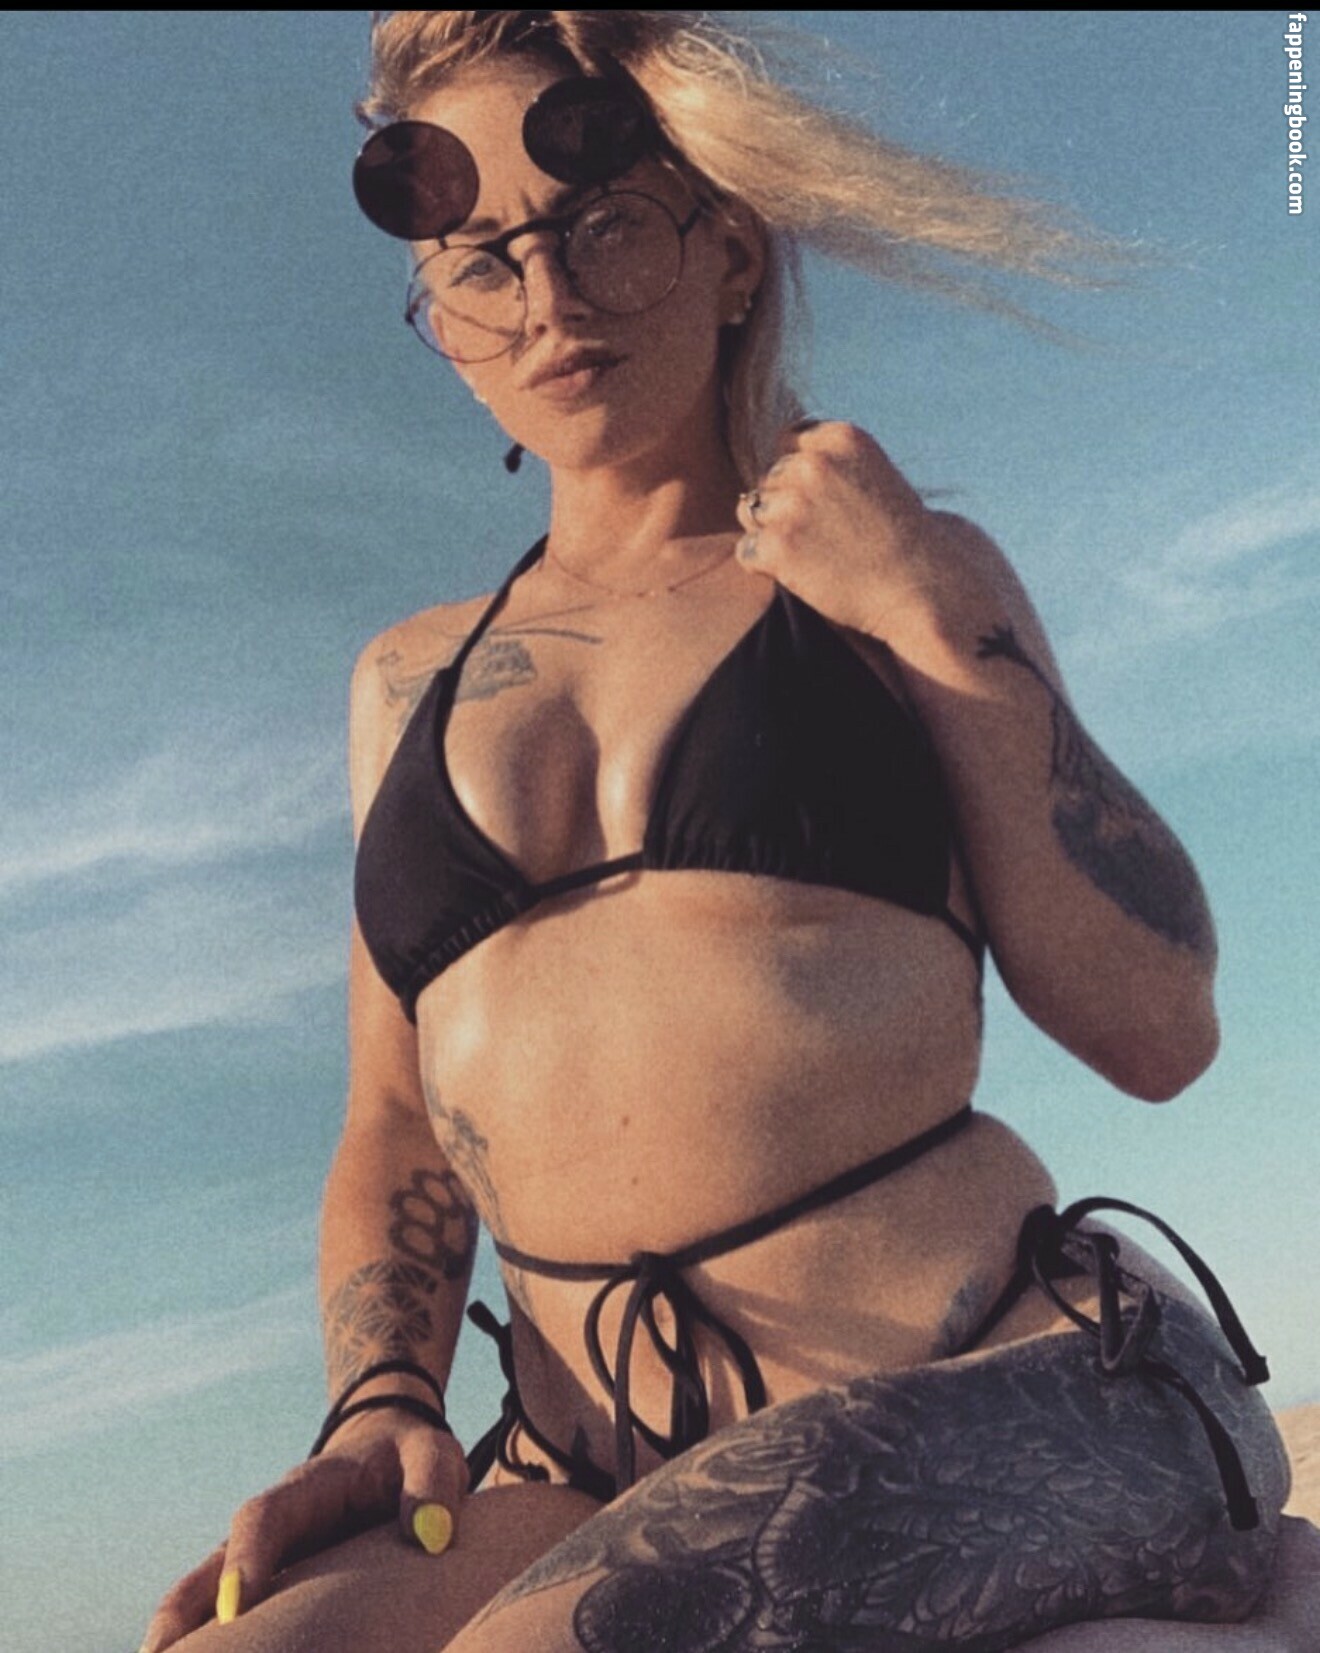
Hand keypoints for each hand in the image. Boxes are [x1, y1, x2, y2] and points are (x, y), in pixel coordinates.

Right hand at [139, 1412, 468, 1649]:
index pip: (264, 1516)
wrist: (386, 1443)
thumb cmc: (409, 1456)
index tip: (239, 1604)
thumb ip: (432, 1484)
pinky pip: (225, 1615)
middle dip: (183, 1613)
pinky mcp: (269, 1586)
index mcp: (308, 1486)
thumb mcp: (432, 1454)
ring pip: (203, 1595)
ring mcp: (263, 1557)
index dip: (248, 1557)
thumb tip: (431, 1535)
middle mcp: (272, 1523)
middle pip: (211, 1565)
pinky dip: (204, 1642)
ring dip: (179, 1635)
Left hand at [734, 420, 994, 643]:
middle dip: (783, 505)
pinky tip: (802, 574)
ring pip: (751, 513)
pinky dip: (764, 566)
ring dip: (770, 534)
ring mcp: (793, 504)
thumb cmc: (900, 540)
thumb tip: (765, 482)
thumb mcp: (873, 478)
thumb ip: (829, 467)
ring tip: (814, 555)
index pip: (788, 441)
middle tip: (824, 537)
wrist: (923, 587)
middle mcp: (813, 463)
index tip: (824, 504)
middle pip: (767, 479)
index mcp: (840, 437)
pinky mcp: (778, 545)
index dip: (799, 475)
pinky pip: (746, 551)